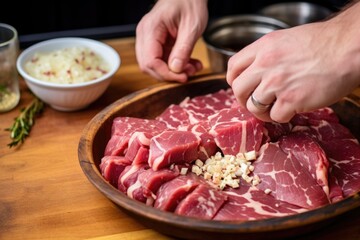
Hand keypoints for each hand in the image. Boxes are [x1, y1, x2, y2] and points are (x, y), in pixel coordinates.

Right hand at [135, 0, 207, 81]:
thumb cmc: (190, 3)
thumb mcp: (192, 27)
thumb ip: (183, 49)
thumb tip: (176, 70)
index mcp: (151, 29)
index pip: (150, 61)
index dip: (166, 74)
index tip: (183, 77)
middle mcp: (145, 34)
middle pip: (148, 65)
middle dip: (169, 74)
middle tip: (188, 74)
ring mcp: (149, 38)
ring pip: (155, 64)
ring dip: (174, 71)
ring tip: (193, 68)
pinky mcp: (156, 41)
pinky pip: (162, 59)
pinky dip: (175, 65)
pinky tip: (190, 64)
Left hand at [227, 3, 359, 122]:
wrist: (347, 49)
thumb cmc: (322, 43)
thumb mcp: (285, 40)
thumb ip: (267, 55)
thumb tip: (255, 71)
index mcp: (263, 47)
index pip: (233, 66)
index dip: (233, 80)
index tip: (239, 87)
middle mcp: (266, 64)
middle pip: (238, 89)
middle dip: (243, 99)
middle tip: (253, 102)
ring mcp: (277, 83)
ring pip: (253, 106)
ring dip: (262, 111)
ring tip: (273, 108)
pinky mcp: (291, 99)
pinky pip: (275, 116)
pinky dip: (281, 116)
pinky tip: (291, 110)